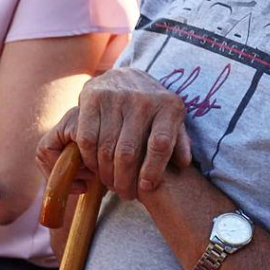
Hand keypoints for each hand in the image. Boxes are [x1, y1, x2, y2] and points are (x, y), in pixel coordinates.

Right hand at [37, 67, 192, 200]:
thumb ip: (179, 141)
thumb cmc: (153, 108)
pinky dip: (89, 159)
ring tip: (111, 184)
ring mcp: (116, 97)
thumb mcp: (172, 120)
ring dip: (106, 174)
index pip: (160, 144)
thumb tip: (183, 163)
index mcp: (168, 106)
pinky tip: (96, 167)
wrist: (126, 76)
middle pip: (129, 152)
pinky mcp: (92, 97)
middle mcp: (142, 99)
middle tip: (125, 194)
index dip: (152, 171)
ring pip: (106, 149)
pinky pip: (87, 138)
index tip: (146, 188)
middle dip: (125, 181)